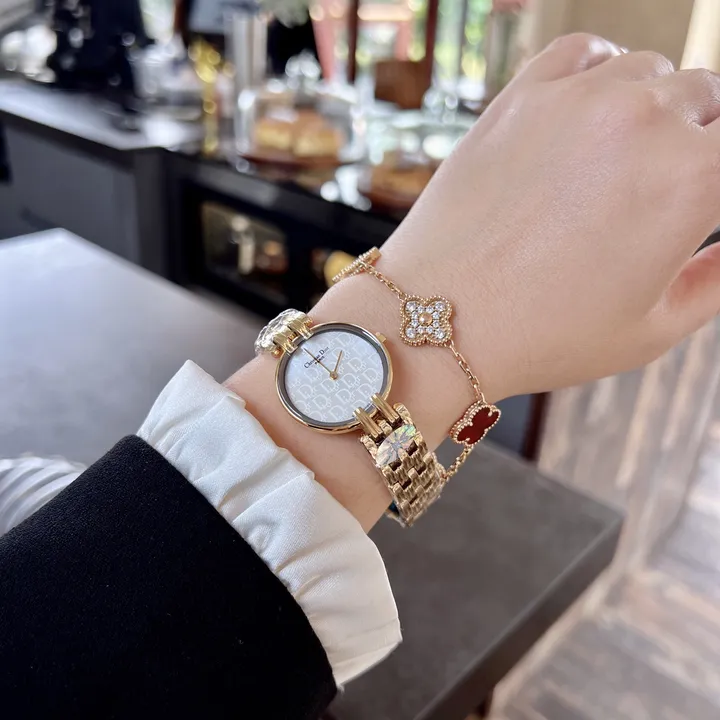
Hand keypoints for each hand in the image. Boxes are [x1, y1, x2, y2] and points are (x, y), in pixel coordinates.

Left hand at [230, 35, 719, 528]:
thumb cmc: (543, 336)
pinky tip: (590, 111)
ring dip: (649, 108)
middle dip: (696, 142)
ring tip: (617, 162)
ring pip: (649, 73)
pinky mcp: (520, 96)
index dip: (716, 178)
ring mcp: (576, 101)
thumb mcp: (653, 329)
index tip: (698, 203)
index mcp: (692, 180)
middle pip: (706, 100)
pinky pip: (585, 51)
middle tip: (657, 190)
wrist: (437, 322)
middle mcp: (642, 122)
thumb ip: (719, 279)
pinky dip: (600, 73)